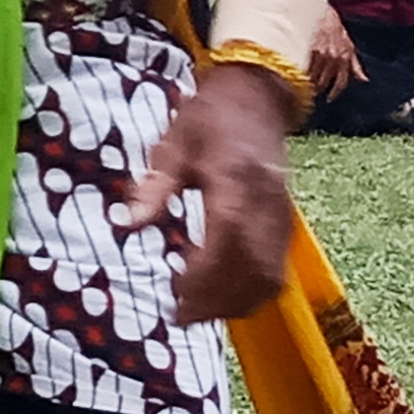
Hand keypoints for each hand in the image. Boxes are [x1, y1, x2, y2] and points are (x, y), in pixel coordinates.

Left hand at [116, 59, 294, 326]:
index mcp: (235, 179)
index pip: (227, 236)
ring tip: (198, 311)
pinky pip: (276, 270)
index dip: (204, 273)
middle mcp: (265, 203)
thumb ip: (154, 186)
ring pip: (269, 276)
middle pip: (252, 266)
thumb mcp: (173, 143)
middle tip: (180, 315)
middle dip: (217, 299)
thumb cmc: (208, 119)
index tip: (174, 294)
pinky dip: (252, 293)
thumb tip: (127, 224)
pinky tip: (222, 297)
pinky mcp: (286, 224)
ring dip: (235, 303)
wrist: (256, 98)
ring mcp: (281, 216)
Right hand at [305, 10, 361, 103]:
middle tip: (313, 90)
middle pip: (325, 82)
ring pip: (313, 77)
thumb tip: (364, 79)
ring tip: (304, 83)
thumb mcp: (348, 43)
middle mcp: (334, 56)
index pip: (341, 82)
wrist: (317, 8)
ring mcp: (320, 53)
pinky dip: (301, 74)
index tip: (329, 98)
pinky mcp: (307, 49)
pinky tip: (298, 74)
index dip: (335, 92)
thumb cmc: (332, 25)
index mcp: (344, 56)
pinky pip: (304, 68)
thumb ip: (354, 63)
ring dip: (309, 83)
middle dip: (319, 88)